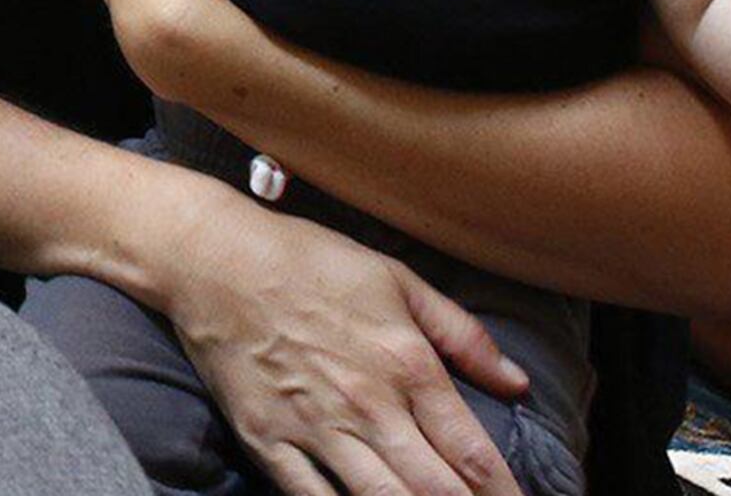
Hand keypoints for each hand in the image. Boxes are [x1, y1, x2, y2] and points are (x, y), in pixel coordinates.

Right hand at [152, 186, 532, 495]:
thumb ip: (461, 334)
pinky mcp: (268, 442)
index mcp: (407, 365)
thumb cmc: (307, 261)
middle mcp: (368, 406)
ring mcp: (316, 429)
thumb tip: (517, 383)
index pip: (472, 453)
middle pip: (435, 491)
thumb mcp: (395, 279)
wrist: (213, 258)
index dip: (505, 494)